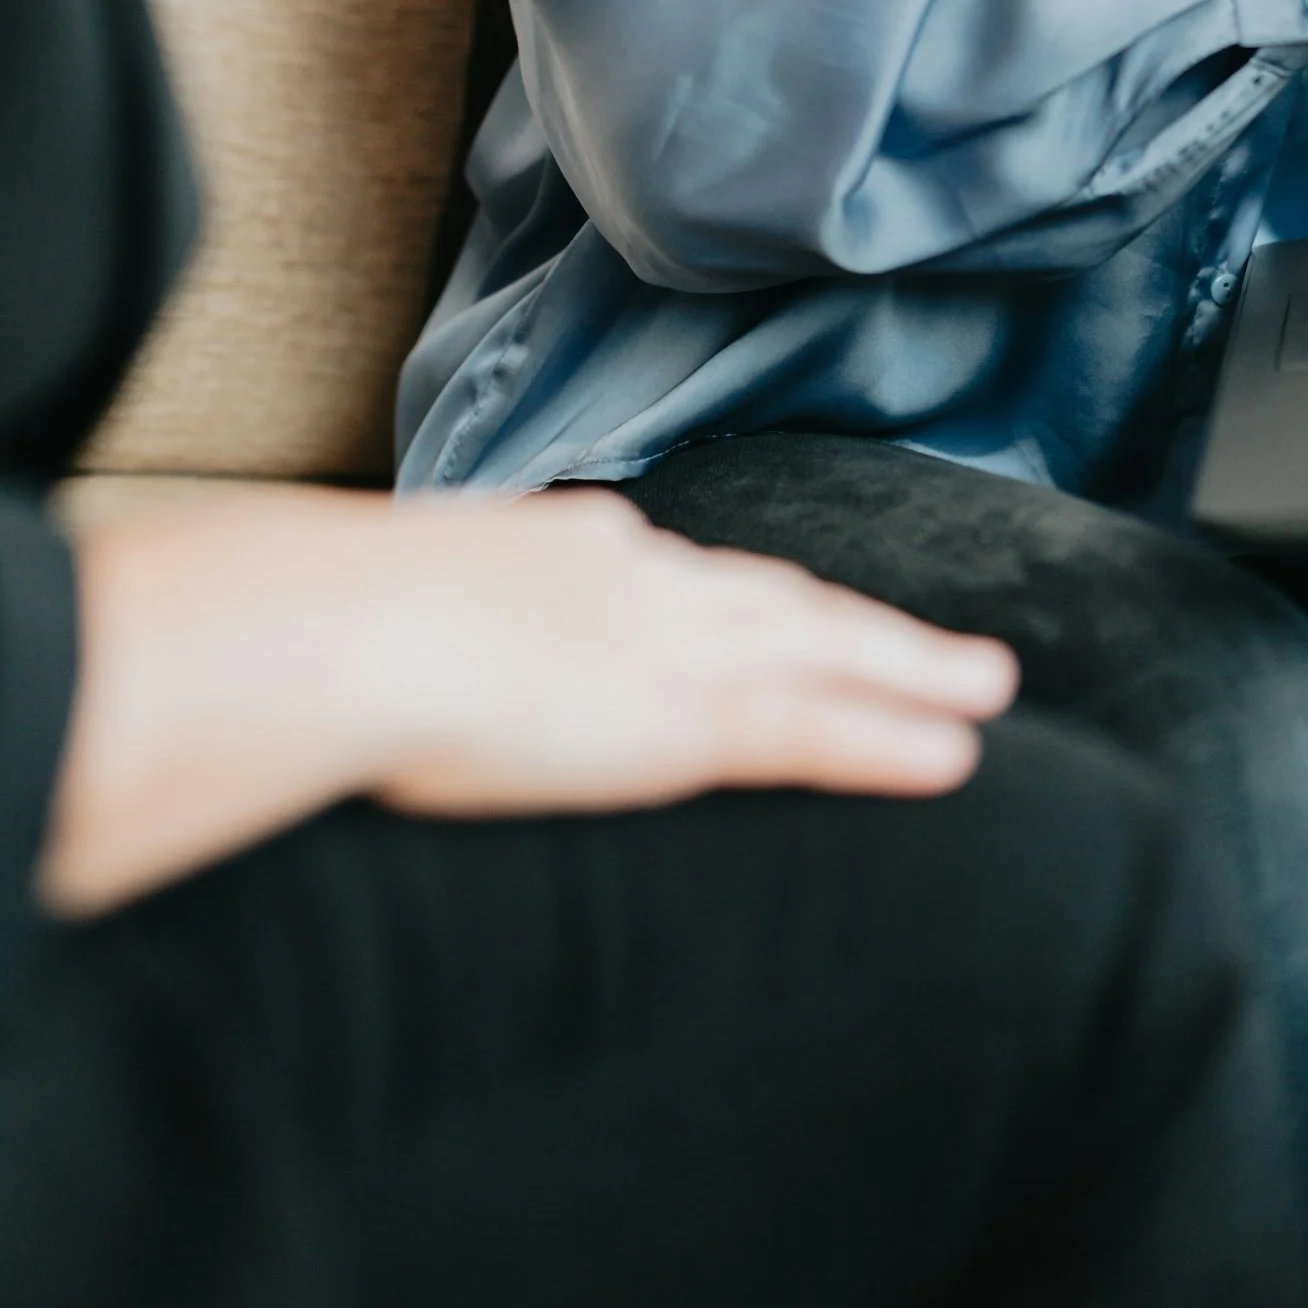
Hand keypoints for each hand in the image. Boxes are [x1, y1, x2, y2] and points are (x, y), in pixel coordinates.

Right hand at [366, 487, 1016, 816]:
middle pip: (779, 598)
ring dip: (914, 673)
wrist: (347, 632)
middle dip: (859, 621)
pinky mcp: (690, 719)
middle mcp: (640, 580)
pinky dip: (892, 741)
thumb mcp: (372, 611)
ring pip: (829, 656)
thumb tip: (368, 648)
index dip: (736, 593)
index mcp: (563, 549)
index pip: (672, 570)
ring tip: (987, 690)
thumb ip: (407, 626)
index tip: (771, 604)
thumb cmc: (320, 631)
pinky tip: (955, 758)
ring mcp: (674, 645)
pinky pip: (819, 732)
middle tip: (937, 642)